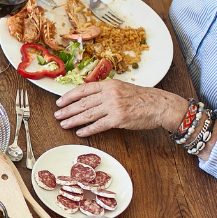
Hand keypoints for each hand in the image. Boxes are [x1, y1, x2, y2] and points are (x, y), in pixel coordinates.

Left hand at [54, 80, 184, 135]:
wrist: (159, 105)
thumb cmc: (142, 98)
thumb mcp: (122, 88)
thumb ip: (106, 92)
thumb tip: (89, 98)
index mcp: (109, 85)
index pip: (83, 89)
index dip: (69, 96)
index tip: (59, 102)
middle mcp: (109, 94)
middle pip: (83, 103)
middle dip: (67, 110)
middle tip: (57, 115)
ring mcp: (113, 106)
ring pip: (88, 114)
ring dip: (73, 120)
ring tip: (63, 124)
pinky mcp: (118, 119)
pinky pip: (98, 125)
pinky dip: (88, 129)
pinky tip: (79, 132)